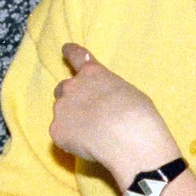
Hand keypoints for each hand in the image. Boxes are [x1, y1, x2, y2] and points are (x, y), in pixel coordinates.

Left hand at [50, 43, 181, 187]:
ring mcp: (61, 108)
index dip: (70, 52)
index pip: (76, 55)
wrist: (129, 140)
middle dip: (72, 97)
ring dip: (71, 119)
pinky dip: (70, 140)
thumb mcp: (127, 92)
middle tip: (86, 112)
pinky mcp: (56, 130)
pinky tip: (88, 146)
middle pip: (63, 88)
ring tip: (91, 134)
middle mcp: (71, 86)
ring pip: (61, 112)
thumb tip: (103, 102)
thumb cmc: (138, 115)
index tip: (65, 49)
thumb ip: (107, 91)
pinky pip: (61, 134)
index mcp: (92, 73)